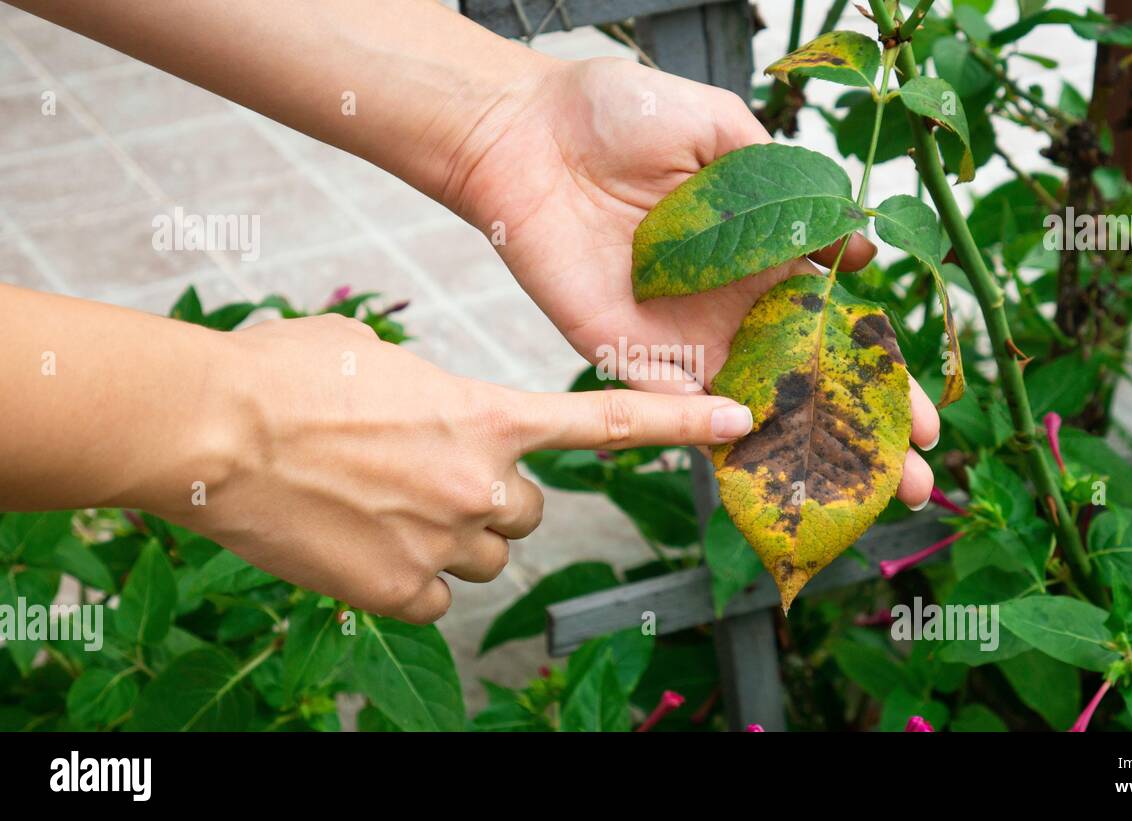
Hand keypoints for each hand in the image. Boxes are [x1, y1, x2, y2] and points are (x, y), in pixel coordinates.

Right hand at [150, 314, 754, 622]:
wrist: (215, 429)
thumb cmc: (290, 375)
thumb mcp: (385, 358)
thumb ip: (441, 393)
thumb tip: (437, 420)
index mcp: (489, 415)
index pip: (608, 420)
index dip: (681, 421)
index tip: (740, 423)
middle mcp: (483, 483)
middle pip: (530, 510)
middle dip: (492, 498)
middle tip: (426, 476)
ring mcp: (444, 542)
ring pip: (484, 555)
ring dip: (449, 537)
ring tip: (381, 504)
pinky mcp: (400, 591)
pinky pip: (433, 595)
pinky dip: (405, 576)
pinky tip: (359, 541)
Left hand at [442, 58, 939, 506]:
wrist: (526, 129)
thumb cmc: (620, 114)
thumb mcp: (724, 132)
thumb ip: (790, 190)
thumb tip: (857, 241)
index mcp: (762, 255)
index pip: (834, 329)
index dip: (880, 373)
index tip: (926, 415)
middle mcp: (728, 305)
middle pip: (805, 384)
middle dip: (861, 433)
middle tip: (915, 480)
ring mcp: (678, 336)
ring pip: (752, 411)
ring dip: (803, 455)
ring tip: (863, 496)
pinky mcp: (623, 354)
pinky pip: (675, 408)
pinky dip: (717, 436)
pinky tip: (772, 463)